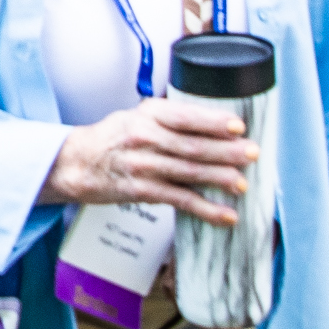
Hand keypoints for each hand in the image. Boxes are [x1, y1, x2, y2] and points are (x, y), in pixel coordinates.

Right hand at [41, 97, 253, 223]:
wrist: (77, 164)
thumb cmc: (113, 139)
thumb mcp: (137, 116)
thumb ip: (170, 117)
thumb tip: (214, 120)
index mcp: (147, 114)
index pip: (184, 116)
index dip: (212, 121)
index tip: (237, 126)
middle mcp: (144, 138)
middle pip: (191, 145)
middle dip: (225, 151)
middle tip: (251, 153)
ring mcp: (143, 166)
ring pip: (188, 173)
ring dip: (219, 179)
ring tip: (242, 183)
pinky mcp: (142, 191)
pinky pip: (180, 200)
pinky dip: (205, 209)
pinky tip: (225, 214)